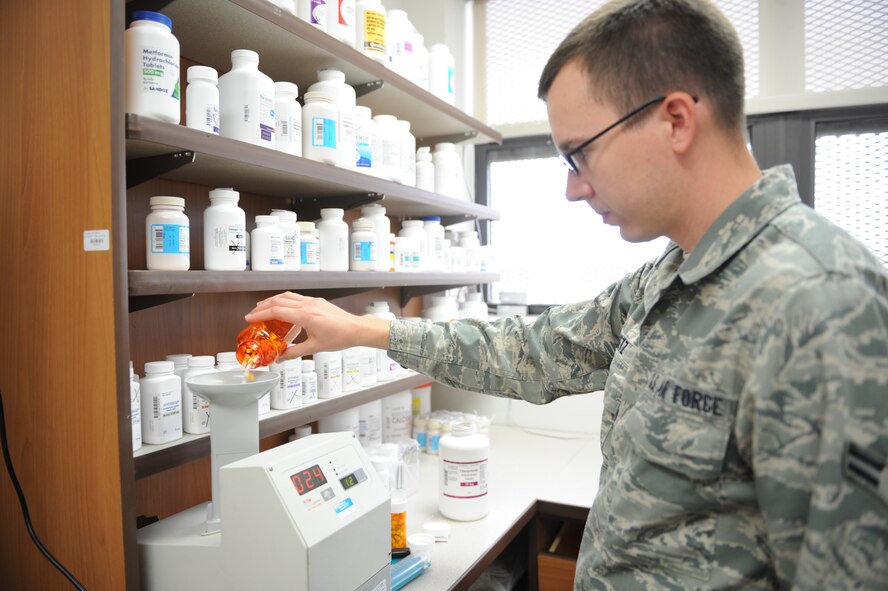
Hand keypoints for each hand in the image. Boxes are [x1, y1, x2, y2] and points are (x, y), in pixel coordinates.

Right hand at [244, 292, 391, 359]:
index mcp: (306, 316)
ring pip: (287, 296)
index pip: (277, 311)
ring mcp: (313, 301)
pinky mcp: (318, 301)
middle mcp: (308, 305)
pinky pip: (297, 298)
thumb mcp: (315, 347)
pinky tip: (283, 310)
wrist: (357, 329)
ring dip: (273, 301)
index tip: (250, 318)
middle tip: (252, 313)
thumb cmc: (340, 337)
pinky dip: (286, 302)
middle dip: (263, 306)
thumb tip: (280, 358)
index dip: (260, 314)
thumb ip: (295, 352)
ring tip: (264, 308)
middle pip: (279, 300)